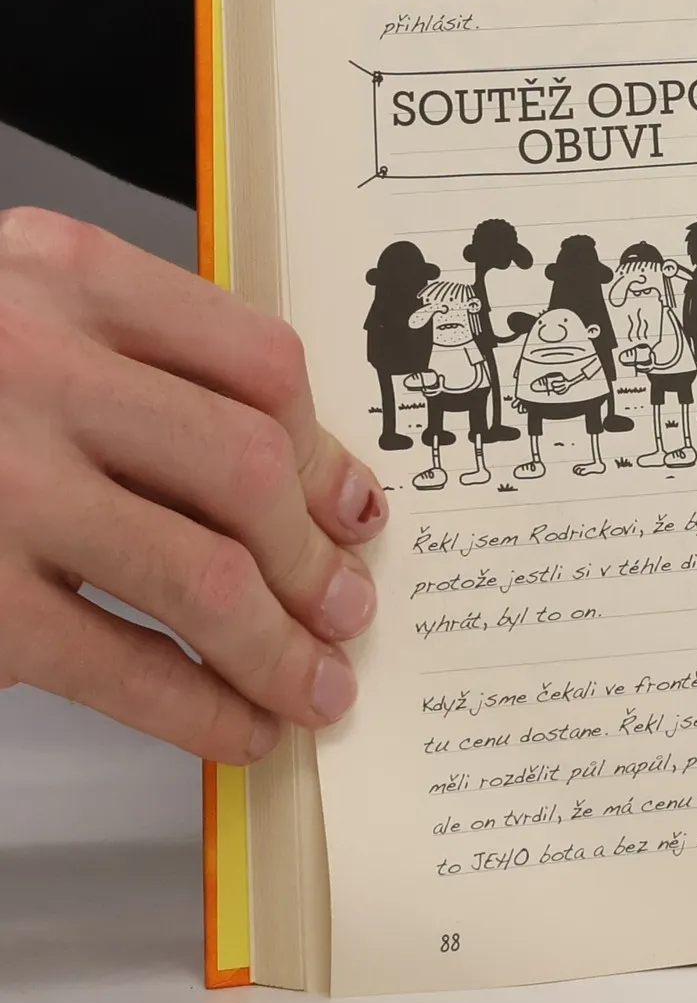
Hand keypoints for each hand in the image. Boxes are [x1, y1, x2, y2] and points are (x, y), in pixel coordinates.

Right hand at [0, 210, 384, 762]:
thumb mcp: (17, 319)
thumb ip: (135, 365)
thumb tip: (305, 482)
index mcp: (60, 275)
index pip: (259, 360)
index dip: (327, 451)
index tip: (355, 507)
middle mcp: (32, 365)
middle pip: (249, 469)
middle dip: (317, 559)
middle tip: (347, 608)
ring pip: (206, 575)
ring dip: (282, 647)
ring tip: (316, 686)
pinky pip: (122, 664)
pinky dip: (201, 708)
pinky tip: (238, 727)